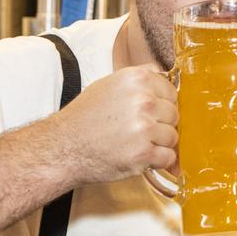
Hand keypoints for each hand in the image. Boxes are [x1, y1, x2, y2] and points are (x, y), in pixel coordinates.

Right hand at [52, 64, 179, 185]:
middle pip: (174, 115)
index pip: (171, 92)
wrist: (62, 147)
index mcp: (136, 79)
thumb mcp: (108, 84)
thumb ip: (138, 79)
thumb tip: (161, 74)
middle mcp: (143, 100)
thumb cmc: (84, 118)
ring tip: (134, 144)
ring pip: (173, 137)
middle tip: (137, 131)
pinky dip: (157, 162)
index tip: (149, 114)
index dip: (162, 105)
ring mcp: (144, 128)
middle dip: (160, 125)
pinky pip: (168, 158)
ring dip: (158, 144)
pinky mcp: (143, 153)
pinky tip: (139, 157)